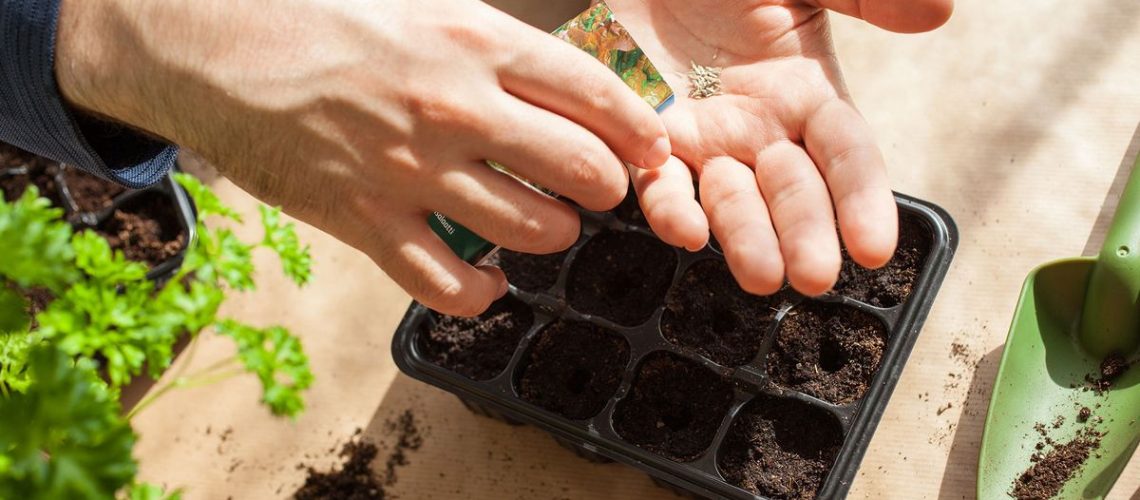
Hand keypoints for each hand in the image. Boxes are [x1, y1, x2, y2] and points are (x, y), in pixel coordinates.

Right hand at [54, 0, 670, 315]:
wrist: (211, 43)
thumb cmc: (320, 15)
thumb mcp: (422, 5)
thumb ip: (494, 46)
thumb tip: (564, 88)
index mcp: (474, 41)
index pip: (596, 94)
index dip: (639, 131)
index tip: (652, 151)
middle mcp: (454, 107)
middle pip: (581, 169)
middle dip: (607, 188)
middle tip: (600, 191)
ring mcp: (411, 170)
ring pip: (532, 229)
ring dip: (554, 234)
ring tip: (547, 224)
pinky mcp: (365, 222)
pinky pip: (451, 283)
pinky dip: (484, 292)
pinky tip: (492, 281)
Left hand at [607, 0, 951, 295]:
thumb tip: (942, 11)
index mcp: (808, 94)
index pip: (846, 155)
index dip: (862, 199)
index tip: (874, 247)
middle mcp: (761, 130)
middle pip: (793, 192)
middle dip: (806, 235)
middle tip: (813, 277)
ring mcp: (705, 143)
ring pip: (731, 202)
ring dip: (746, 238)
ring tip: (760, 275)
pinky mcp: (648, 146)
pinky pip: (661, 187)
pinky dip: (672, 210)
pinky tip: (686, 231)